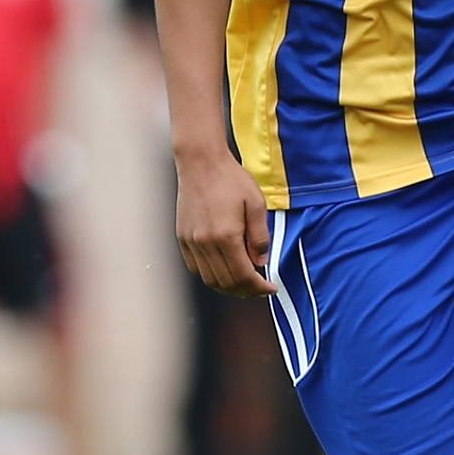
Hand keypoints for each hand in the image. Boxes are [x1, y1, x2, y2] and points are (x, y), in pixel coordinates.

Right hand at [173, 148, 274, 298]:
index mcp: (226, 236)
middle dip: (246, 291)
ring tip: (243, 283)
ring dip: (228, 287)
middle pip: (226, 283)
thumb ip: (260, 236)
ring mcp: (191, 242)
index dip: (260, 288)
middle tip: (260, 288)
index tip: (271, 288)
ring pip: (209, 280)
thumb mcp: (256, 204)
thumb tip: (261, 262)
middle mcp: (205, 243)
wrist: (201, 162)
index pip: (244, 276)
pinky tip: (224, 269)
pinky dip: (211, 275)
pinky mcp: (183, 238)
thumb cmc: (231, 179)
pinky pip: (196, 268)